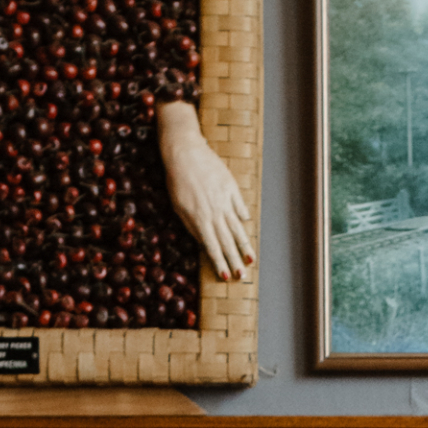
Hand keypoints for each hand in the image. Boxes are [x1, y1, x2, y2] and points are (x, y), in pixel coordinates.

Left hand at [158, 101, 254, 279]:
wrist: (185, 152)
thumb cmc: (176, 180)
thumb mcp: (178, 206)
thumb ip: (191, 226)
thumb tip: (202, 242)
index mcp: (200, 218)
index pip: (212, 246)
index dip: (219, 262)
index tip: (226, 276)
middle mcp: (215, 212)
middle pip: (227, 241)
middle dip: (235, 260)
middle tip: (243, 276)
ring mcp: (225, 200)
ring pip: (237, 227)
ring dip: (244, 245)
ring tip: (250, 258)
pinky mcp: (231, 187)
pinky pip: (239, 206)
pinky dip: (242, 216)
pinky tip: (245, 226)